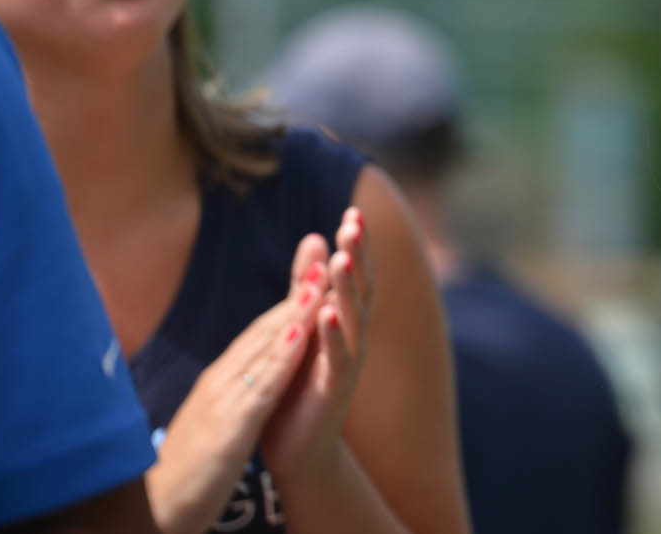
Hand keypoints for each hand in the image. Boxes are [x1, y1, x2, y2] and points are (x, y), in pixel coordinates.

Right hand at [145, 240, 325, 533]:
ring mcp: (222, 403)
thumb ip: (236, 391)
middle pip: (264, 330)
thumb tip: (256, 365)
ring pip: (263, 351)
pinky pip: (259, 390)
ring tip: (319, 279)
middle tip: (324, 254)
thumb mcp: (220, 420)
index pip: (261, 333)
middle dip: (297, 293)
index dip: (290, 300)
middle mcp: (220, 382)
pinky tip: (300, 337)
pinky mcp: (228, 430)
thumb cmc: (189, 469)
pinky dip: (280, 360)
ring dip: (293, 313)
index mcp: (221, 381)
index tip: (317, 268)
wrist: (155, 514)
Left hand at [260, 206, 372, 482]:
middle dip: (359, 254)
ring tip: (343, 257)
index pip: (356, 274)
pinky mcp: (334, 390)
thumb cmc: (300, 384)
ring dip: (348, 287)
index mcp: (345, 321)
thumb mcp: (302, 325)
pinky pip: (338, 358)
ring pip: (353, 318)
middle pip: (361, 288)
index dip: (357, 244)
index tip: (353, 210)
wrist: (299, 450)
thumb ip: (309, 285)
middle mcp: (354, 337)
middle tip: (354, 221)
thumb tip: (317, 235)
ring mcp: (347, 363)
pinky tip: (326, 313)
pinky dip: (334, 335)